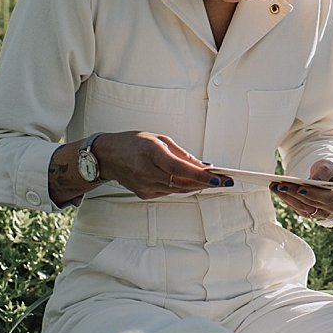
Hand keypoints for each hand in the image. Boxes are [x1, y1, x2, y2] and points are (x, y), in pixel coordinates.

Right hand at [96, 131, 230, 198]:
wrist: (107, 156)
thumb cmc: (132, 143)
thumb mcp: (159, 139)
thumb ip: (181, 153)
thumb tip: (202, 165)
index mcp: (151, 153)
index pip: (180, 168)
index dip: (200, 176)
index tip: (217, 178)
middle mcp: (147, 172)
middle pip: (182, 182)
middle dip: (206, 182)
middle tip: (225, 180)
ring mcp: (145, 186)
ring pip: (178, 189)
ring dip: (197, 186)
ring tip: (214, 181)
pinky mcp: (144, 194)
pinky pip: (169, 191)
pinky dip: (182, 187)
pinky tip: (192, 182)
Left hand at [269, 159, 332, 219]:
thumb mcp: (331, 166)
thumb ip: (324, 172)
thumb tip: (313, 181)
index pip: (327, 198)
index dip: (313, 194)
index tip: (299, 188)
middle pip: (312, 204)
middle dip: (294, 194)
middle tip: (280, 185)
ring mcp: (324, 215)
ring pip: (304, 209)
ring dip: (288, 198)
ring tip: (275, 187)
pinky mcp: (314, 216)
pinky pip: (300, 210)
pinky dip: (289, 202)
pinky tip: (280, 193)